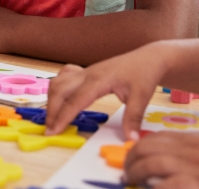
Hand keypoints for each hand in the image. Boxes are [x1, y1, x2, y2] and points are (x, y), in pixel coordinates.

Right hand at [45, 44, 170, 138]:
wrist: (148, 58)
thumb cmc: (144, 74)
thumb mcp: (142, 97)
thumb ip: (133, 118)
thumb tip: (130, 139)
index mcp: (100, 80)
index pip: (75, 100)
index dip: (63, 116)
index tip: (54, 131)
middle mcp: (88, 73)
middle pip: (59, 89)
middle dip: (51, 110)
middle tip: (50, 129)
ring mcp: (85, 71)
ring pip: (58, 81)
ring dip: (51, 99)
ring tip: (53, 117)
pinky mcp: (85, 72)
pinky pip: (64, 76)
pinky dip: (57, 87)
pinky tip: (60, 98)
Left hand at [125, 132, 198, 188]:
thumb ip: (198, 156)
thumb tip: (174, 169)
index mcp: (197, 142)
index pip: (156, 138)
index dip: (136, 149)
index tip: (130, 160)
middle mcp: (194, 151)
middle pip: (148, 149)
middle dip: (130, 161)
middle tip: (126, 175)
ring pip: (153, 165)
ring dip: (136, 174)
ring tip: (132, 182)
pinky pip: (172, 185)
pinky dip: (160, 187)